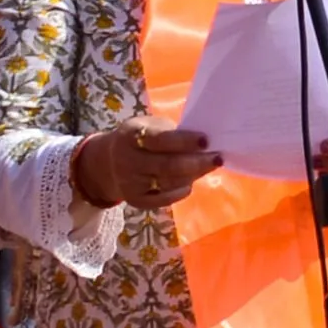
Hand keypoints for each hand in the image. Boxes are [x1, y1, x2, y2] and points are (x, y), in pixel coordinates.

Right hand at [73, 114, 224, 210]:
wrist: (109, 162)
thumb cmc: (141, 138)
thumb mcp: (150, 126)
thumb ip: (172, 132)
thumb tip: (206, 142)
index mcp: (131, 135)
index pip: (160, 140)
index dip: (184, 141)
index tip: (206, 140)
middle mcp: (127, 161)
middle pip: (166, 166)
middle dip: (196, 163)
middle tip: (217, 158)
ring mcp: (130, 183)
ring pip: (168, 183)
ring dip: (193, 175)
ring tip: (209, 166)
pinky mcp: (136, 201)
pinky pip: (164, 199)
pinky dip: (180, 190)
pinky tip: (190, 182)